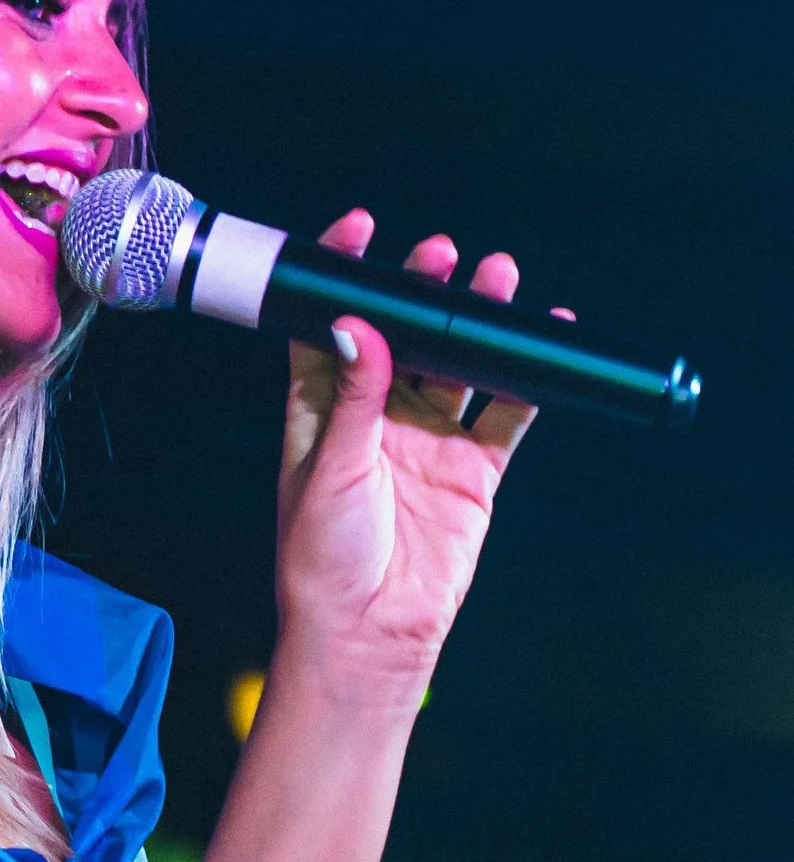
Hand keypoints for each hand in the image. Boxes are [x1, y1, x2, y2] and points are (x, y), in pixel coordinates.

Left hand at [273, 210, 543, 712]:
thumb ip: (352, 398)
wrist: (370, 631)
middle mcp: (373, 418)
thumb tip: (358, 326)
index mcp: (318, 411)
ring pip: (458, 365)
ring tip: (497, 278)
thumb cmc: (323, 559)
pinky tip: (543, 338)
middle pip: (402, 337)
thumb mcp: (329, 468)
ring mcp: (426, 440)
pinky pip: (505, 412)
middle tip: (443, 254)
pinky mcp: (472, 469)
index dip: (343, 279)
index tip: (360, 230)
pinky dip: (527, 377)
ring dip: (476, 323)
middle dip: (422, 292)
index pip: (328, 328)